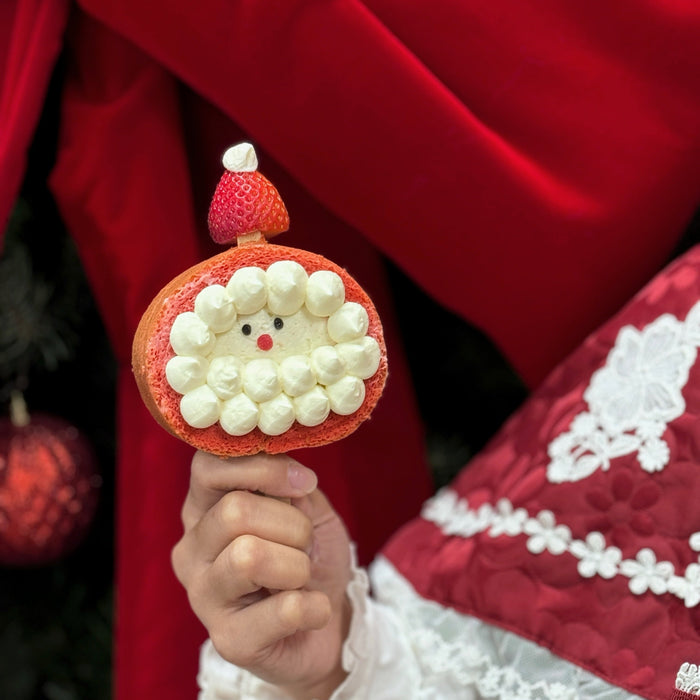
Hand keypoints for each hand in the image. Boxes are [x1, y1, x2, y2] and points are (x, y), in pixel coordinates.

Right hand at [171, 451, 351, 699]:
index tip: (304, 483)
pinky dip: (316, 605)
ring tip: (301, 577)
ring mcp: (203, 597)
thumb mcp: (306, 506)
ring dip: (298, 565)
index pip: (208, 466)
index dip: (264, 468)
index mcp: (204, 508)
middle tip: (304, 544)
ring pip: (249, 556)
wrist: (330, 620)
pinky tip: (310, 612)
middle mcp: (191, 549)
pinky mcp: (228, 641)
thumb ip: (289, 483)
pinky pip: (285, 609)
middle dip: (292, 524)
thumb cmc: (309, 553)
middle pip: (235, 510)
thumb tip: (289, 472)